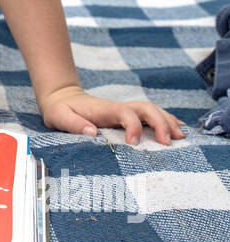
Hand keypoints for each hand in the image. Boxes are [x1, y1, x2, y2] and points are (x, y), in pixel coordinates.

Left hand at [39, 84, 184, 145]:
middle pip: (147, 108)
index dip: (133, 126)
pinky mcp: (128, 116)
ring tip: (181, 138)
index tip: (134, 144)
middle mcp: (119, 107)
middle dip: (161, 123)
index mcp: (105, 109)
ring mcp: (125, 110)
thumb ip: (73, 124)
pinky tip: (178, 131)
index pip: (126, 113)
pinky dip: (166, 121)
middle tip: (169, 143)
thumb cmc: (60, 110)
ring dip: (168, 121)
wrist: (62, 98)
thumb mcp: (59, 117)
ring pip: (153, 110)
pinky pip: (151, 116)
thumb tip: (92, 132)